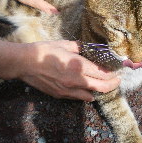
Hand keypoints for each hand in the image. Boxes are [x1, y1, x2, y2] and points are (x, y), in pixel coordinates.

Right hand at [0, 39, 120, 101]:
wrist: (24, 63)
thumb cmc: (44, 50)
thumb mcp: (64, 44)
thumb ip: (79, 47)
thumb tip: (89, 48)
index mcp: (79, 66)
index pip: (102, 73)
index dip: (112, 73)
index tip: (117, 71)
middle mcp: (77, 81)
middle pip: (101, 87)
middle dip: (112, 85)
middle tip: (117, 80)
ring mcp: (68, 90)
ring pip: (91, 96)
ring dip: (99, 91)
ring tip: (103, 85)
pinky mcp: (60, 95)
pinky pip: (78, 98)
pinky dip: (86, 95)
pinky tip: (87, 90)